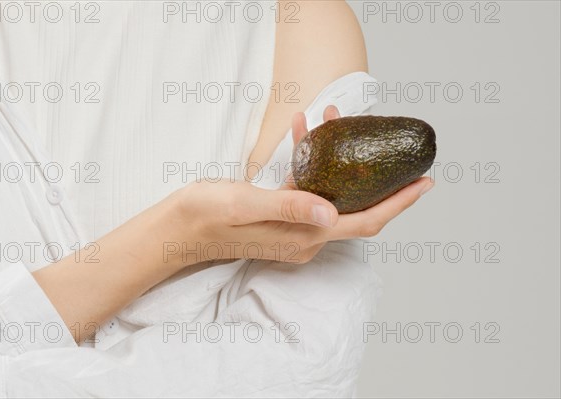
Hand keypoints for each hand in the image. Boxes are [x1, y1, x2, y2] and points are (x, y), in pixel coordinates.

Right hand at [165, 105, 433, 264]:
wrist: (178, 227)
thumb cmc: (208, 215)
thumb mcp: (248, 204)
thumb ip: (290, 208)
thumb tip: (332, 214)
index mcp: (304, 237)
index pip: (365, 222)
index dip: (397, 204)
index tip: (424, 184)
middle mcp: (306, 237)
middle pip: (356, 208)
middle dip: (374, 177)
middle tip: (393, 150)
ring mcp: (294, 229)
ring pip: (331, 193)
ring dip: (337, 159)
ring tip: (334, 118)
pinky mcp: (281, 216)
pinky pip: (306, 189)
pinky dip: (309, 162)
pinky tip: (300, 132)